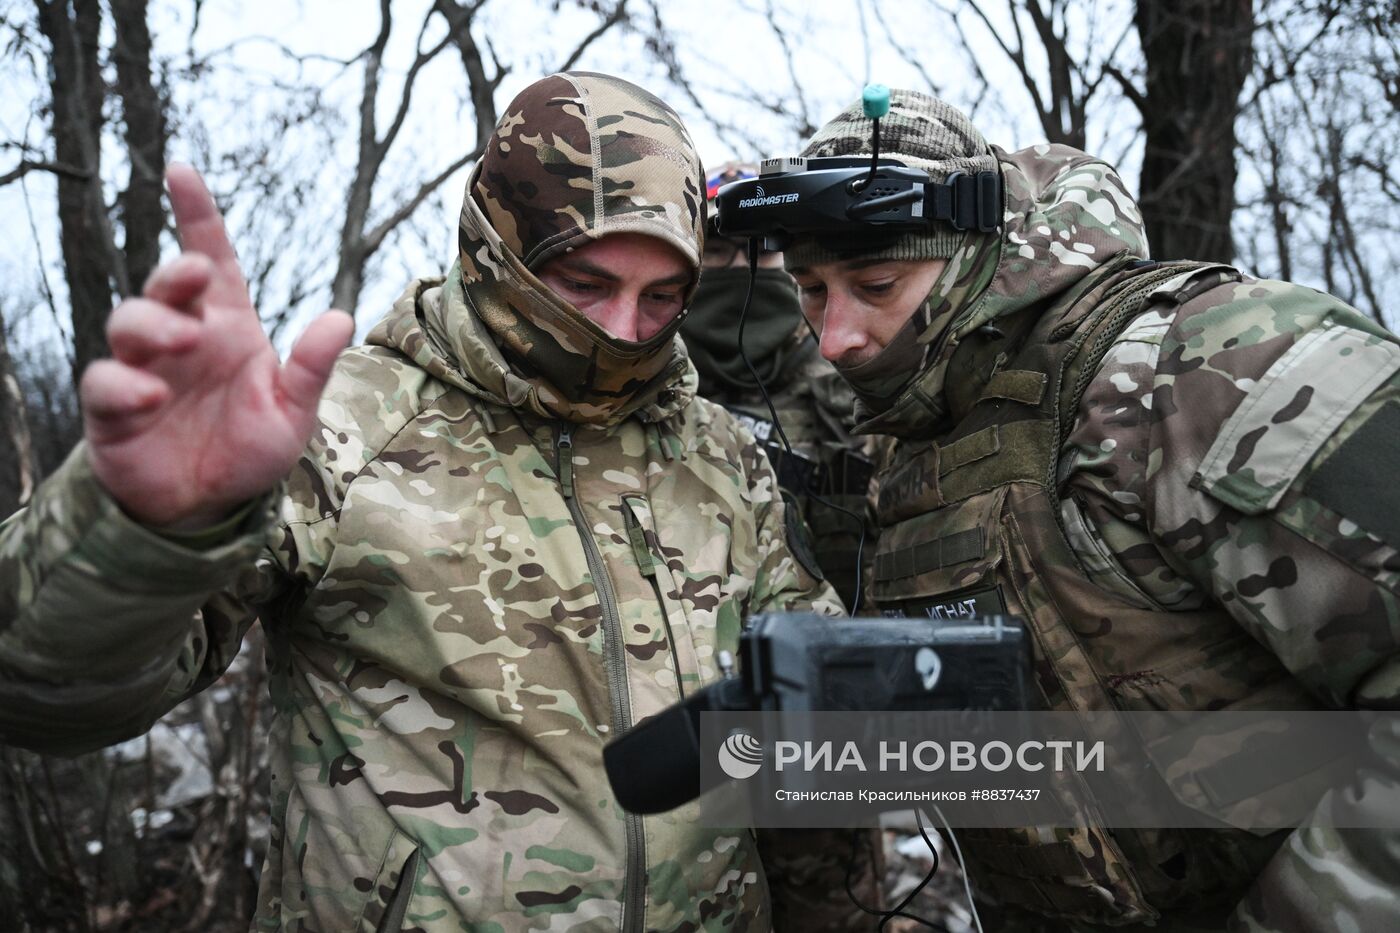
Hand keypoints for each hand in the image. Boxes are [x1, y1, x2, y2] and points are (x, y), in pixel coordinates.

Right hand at [82, 164, 354, 529]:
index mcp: (228, 327)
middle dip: (176, 273)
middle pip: (166, 285)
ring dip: (153, 323)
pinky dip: (125, 384)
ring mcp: (144, 369)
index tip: (182, 170)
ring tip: (183, 341)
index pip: (212, 259)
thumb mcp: (293, 412)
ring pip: (128, 322)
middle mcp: (183, 338)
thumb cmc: (250, 449)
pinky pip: (106, 382)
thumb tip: (341, 317)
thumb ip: (311, 368)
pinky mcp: (114, 409)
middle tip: (195, 277)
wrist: (209, 507)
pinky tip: (152, 396)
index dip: (197, 215)